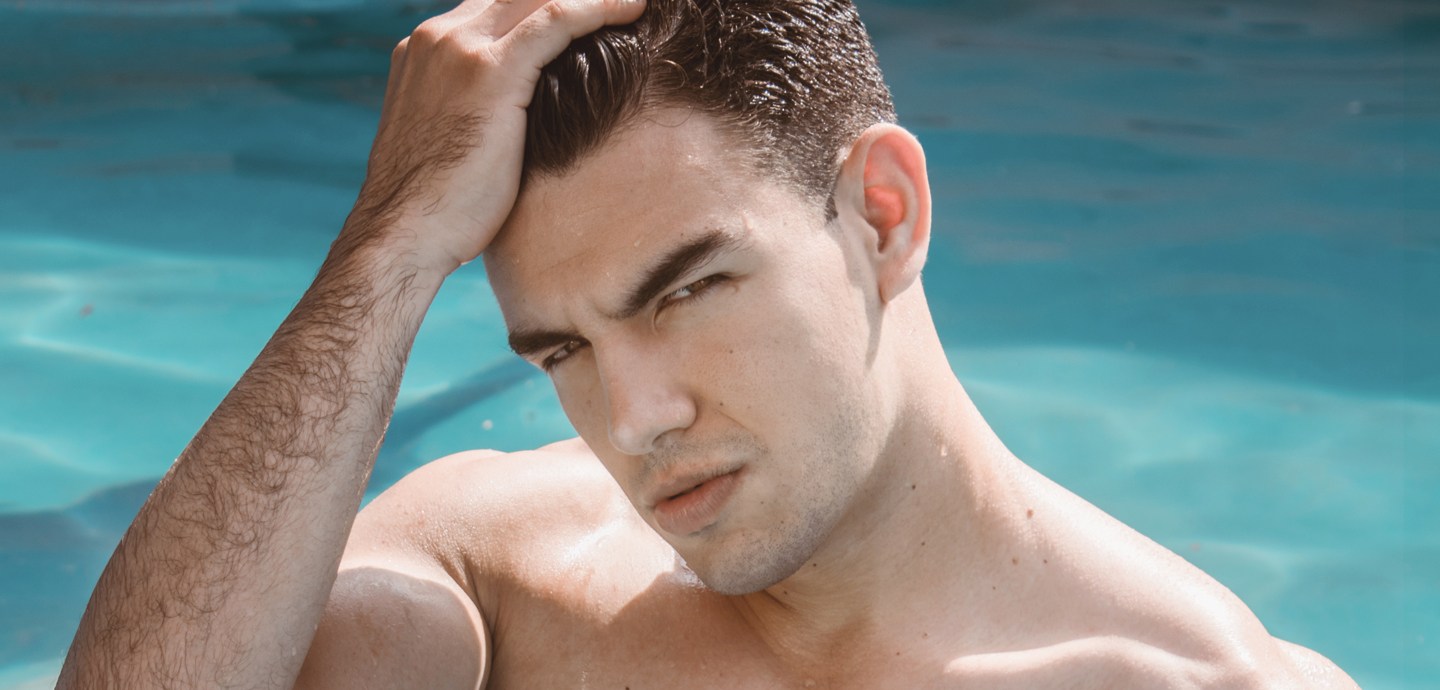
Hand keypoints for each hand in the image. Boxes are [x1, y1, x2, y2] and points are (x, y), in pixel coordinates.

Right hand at [340, 0, 645, 276]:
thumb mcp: (455, 142)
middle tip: (622, 4)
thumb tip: (526, 123)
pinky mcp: (489, 72)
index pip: (499, 6)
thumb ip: (482, 112)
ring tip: (633, 3)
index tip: (595, 15)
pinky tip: (633, 8)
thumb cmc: (437, 208)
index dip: (547, 6)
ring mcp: (459, 49)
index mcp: (427, 50)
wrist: (402, 235)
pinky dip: (598, 7)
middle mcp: (439, 37)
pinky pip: (555, 19)